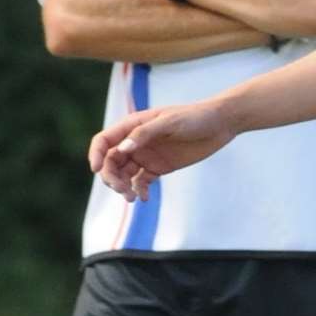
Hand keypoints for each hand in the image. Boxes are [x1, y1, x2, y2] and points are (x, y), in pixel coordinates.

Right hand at [89, 102, 237, 197]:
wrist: (220, 124)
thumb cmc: (194, 117)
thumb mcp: (170, 122)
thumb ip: (145, 133)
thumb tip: (122, 149)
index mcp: (133, 125)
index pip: (104, 141)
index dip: (96, 154)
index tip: (96, 170)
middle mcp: (135, 141)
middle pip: (110, 162)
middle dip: (111, 177)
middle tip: (122, 190)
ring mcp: (146, 155)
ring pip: (123, 174)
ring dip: (123, 187)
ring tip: (132, 197)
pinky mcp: (158, 167)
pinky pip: (141, 182)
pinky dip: (139, 191)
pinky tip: (144, 198)